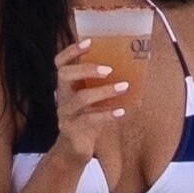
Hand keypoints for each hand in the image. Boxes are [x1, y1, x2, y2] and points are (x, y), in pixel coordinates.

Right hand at [53, 39, 127, 161]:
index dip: (71, 51)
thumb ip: (103, 87)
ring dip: (104, 92)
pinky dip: (106, 114)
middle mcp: (62, 96)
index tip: (89, 42)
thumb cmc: (87, 120)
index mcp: (66, 86)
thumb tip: (133, 71)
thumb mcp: (94, 102)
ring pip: (80, 98)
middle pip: (65, 75)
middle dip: (86, 69)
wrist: (74, 150)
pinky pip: (89, 120)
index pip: (60, 63)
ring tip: (124, 87)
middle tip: (109, 69)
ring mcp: (65, 113)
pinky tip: (121, 111)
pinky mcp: (71, 130)